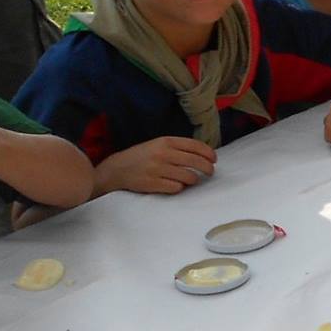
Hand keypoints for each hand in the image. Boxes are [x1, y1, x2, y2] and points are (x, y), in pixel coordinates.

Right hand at [96, 135, 215, 195]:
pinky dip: (179, 188)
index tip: (214, 159)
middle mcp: (163, 154)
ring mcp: (158, 169)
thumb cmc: (141, 157)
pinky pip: (177, 188)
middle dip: (208, 168)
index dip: (209, 153)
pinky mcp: (153, 184)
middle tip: (210, 172)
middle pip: (196, 162)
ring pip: (189, 177)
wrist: (116, 169)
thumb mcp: (157, 145)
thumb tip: (203, 155)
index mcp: (165, 142)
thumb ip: (177, 148)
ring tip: (189, 180)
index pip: (195, 146)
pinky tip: (175, 185)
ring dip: (193, 180)